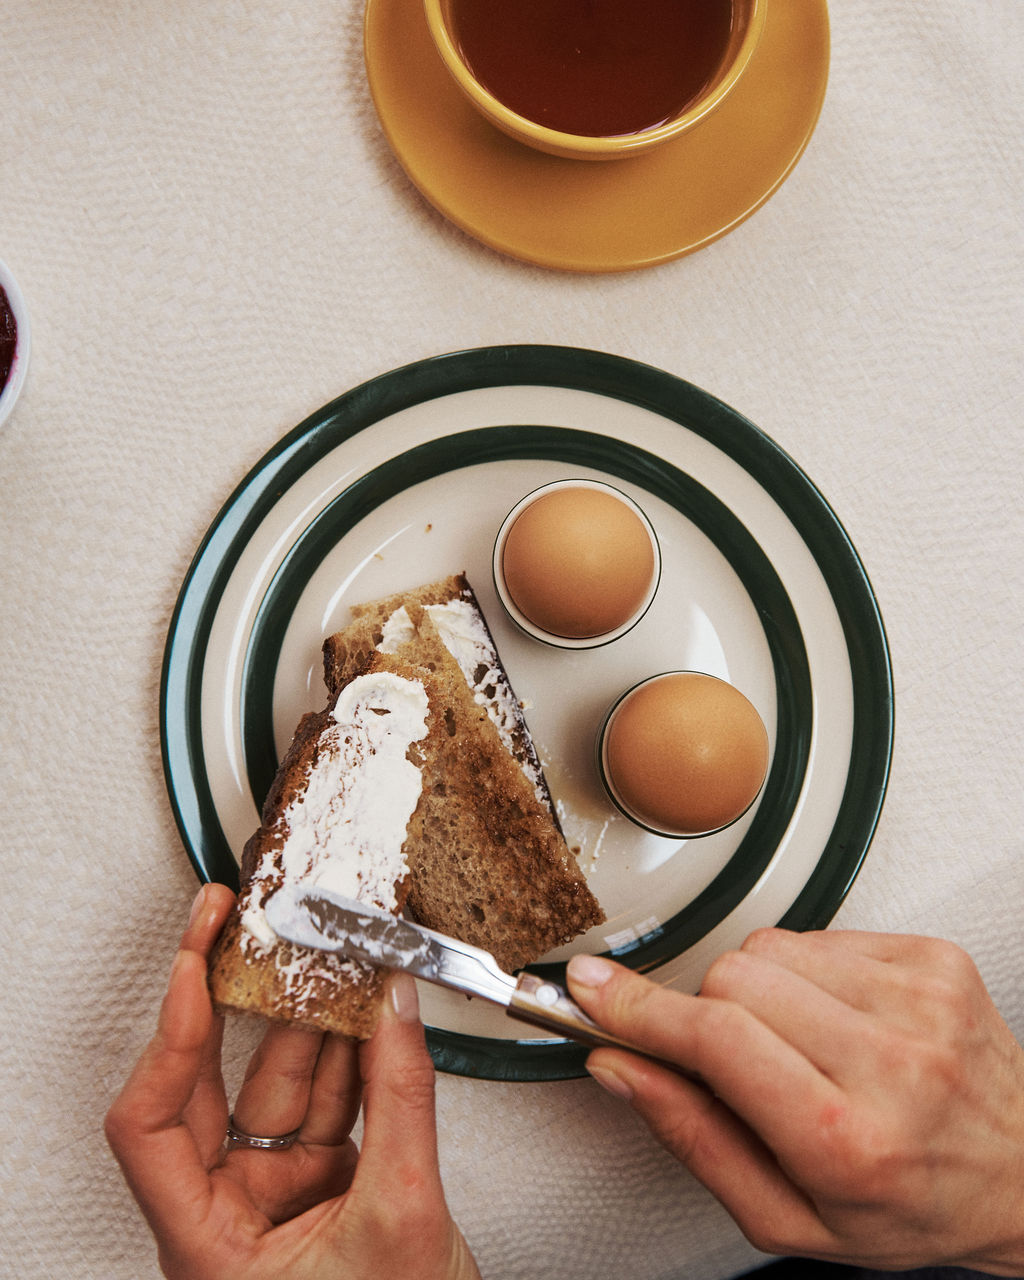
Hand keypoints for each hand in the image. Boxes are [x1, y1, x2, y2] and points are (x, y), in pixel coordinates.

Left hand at [105, 884, 480, 1279]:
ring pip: (279, 1084)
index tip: (192, 963)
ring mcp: (275, 1197)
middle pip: (209, 1088)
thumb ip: (402, 1098)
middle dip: (231, 1001)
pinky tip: (365, 1007)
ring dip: (311, 1019)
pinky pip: (327, 1100)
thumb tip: (397, 1007)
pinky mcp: (321, 1184)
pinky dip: (351, 1053)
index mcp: (208, 1249)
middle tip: (235, 924)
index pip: (151, 1124)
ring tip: (329, 953)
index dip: (167, 1036)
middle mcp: (227, 1217)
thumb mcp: (403, 1216)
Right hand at [567, 929, 1023, 1275]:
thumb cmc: (910, 1207)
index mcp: (846, 1138)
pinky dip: (807, 971)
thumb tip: (620, 1066)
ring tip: (799, 1043)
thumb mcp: (788, 1218)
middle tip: (733, 1056)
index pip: (715, 1038)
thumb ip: (692, 1137)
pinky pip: (819, 932)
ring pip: (770, 946)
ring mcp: (918, 999)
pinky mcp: (932, 959)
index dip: (637, 1008)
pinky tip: (838, 1019)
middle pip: (734, 978)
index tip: (589, 989)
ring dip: (758, 988)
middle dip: (708, 1011)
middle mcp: (891, 1061)